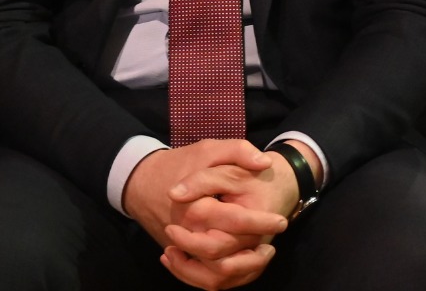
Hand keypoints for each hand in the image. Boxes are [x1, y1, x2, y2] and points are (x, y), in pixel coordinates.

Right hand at [122, 139, 288, 289]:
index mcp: (195, 207)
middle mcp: (187, 233)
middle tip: (273, 245)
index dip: (261, 222)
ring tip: (262, 254)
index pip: (234, 221)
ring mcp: (182, 249)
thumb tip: (264, 163)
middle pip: (223, 258)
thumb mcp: (209, 148)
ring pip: (213, 277)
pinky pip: (204, 278)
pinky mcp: (181, 256)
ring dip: (241, 271)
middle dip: (253, 256)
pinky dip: (227, 277)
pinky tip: (244, 261)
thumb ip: (238, 151)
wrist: (144, 181)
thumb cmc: (180, 163)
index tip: (281, 221)